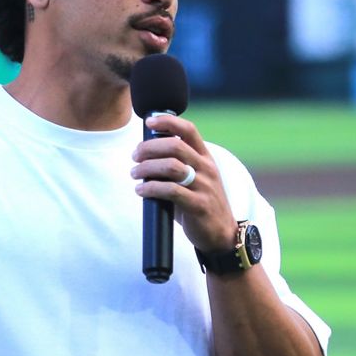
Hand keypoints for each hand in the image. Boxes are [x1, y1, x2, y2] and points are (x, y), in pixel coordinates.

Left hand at [131, 115, 237, 252]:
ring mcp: (204, 186)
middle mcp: (206, 168)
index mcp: (205, 157)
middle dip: (149, 148)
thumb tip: (145, 154)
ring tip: (134, 174)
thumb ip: (178, 164)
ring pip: (171, 167)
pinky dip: (151, 188)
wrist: (221, 234)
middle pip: (174, 146)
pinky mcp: (198, 205)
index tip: (149, 122)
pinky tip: (141, 191)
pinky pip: (171, 191)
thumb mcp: (195, 177)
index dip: (168, 122)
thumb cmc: (200, 202)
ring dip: (147, 168)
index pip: (189, 130)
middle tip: (135, 156)